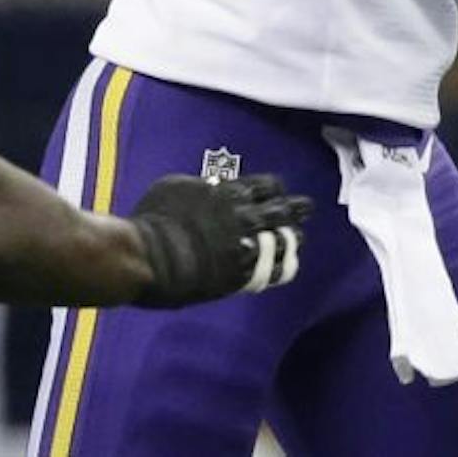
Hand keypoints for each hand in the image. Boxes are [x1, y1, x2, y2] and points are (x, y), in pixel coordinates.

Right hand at [128, 173, 312, 307]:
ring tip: (300, 237)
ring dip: (293, 237)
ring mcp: (245, 246)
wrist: (150, 257)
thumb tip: (211, 184)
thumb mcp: (174, 187)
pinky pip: (275, 269)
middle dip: (296, 208)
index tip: (279, 190)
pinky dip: (284, 264)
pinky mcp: (242, 274)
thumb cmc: (154, 219)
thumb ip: (200, 186)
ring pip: (284, 239)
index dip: (274, 188)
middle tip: (307, 207)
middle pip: (281, 210)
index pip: (264, 186)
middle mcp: (243, 216)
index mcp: (227, 192)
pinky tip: (289, 264)